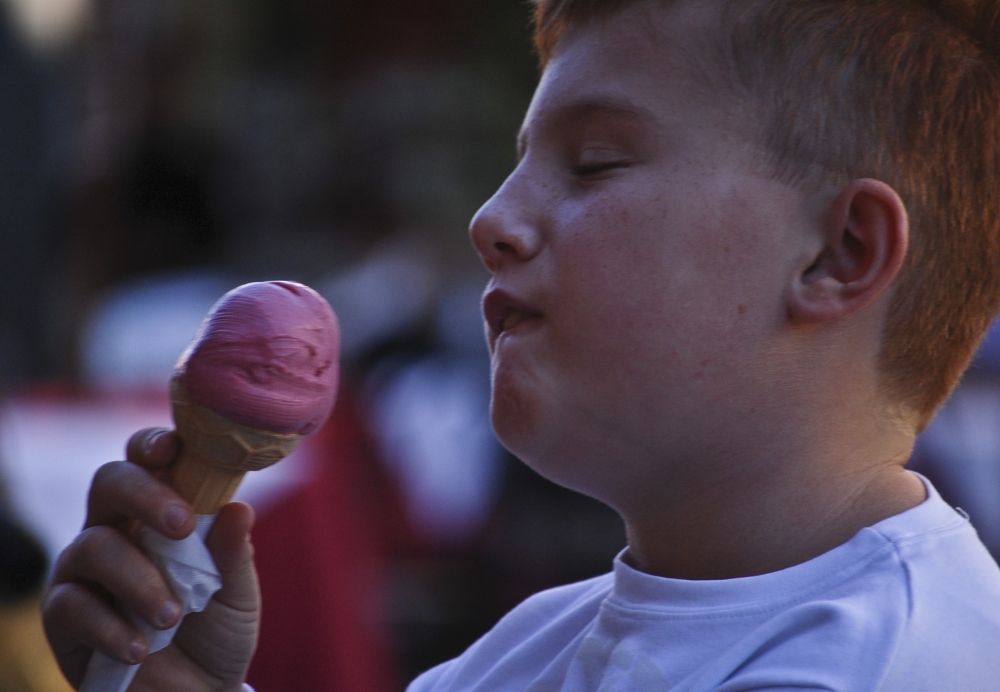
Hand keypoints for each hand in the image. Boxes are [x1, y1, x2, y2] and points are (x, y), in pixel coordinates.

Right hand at [42, 428, 259, 691]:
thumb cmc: (217, 631)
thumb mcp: (237, 593)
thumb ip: (234, 553)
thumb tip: (239, 507)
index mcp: (160, 511)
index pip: (146, 460)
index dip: (152, 444)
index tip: (173, 448)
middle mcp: (117, 529)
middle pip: (109, 482)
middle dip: (145, 495)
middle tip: (182, 526)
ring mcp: (85, 571)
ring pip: (92, 545)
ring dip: (138, 578)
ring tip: (173, 616)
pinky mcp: (63, 617)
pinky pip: (72, 605)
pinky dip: (111, 626)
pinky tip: (141, 647)